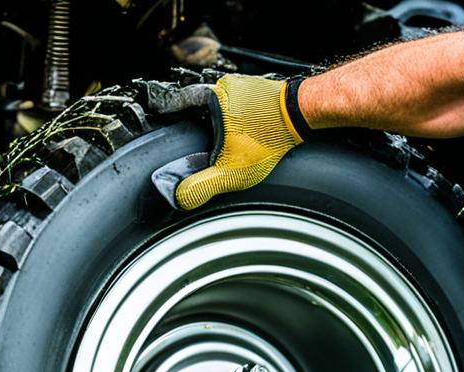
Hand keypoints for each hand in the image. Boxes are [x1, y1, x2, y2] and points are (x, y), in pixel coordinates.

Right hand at [174, 75, 306, 209]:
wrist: (302, 115)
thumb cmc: (270, 136)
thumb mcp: (231, 170)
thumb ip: (204, 185)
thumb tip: (180, 196)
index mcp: (210, 97)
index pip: (177, 101)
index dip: (168, 111)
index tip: (161, 118)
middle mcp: (225, 85)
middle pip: (200, 101)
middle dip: (196, 118)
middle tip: (192, 133)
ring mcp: (245, 84)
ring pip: (223, 101)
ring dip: (219, 116)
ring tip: (220, 134)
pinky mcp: (262, 89)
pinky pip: (243, 101)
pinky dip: (240, 114)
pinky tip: (244, 129)